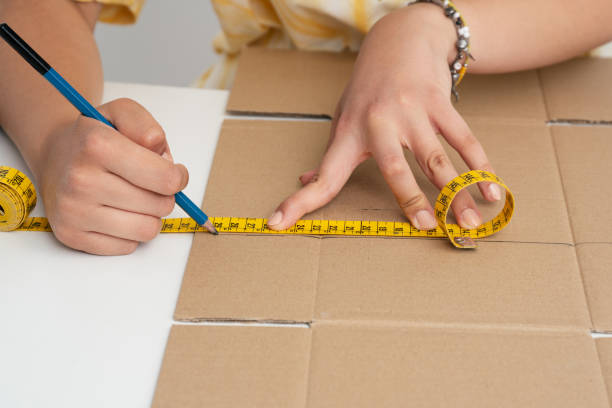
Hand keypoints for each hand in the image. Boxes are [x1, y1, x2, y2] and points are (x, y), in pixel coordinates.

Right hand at [37, 98, 187, 254]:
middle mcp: (81, 180)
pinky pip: (128, 247)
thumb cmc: (95, 137)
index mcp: (97, 145)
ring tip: (133, 198)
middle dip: (163, 195)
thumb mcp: (123, 113)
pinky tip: (116, 212)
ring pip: (147, 230)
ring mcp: (74, 211)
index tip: (173, 172)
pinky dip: (130, 232)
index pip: (166, 179)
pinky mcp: (72, 236)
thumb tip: (165, 160)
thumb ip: (149, 128)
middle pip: (161, 206)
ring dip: (149, 215)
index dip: (178, 177)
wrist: (54, 155)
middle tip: (147, 184)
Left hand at [267, 4, 500, 230]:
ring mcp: (411, 112)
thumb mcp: (342, 117)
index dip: (300, 201)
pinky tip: (493, 189)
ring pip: (436, 158)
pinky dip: (480, 166)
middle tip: (427, 228)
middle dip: (412, 200)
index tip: (277, 223)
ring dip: (457, 192)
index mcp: (349, 135)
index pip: (323, 176)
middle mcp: (378, 123)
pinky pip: (463, 138)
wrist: (400, 39)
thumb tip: (305, 180)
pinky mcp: (438, 102)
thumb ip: (330, 154)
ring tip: (471, 221)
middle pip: (395, 168)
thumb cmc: (368, 88)